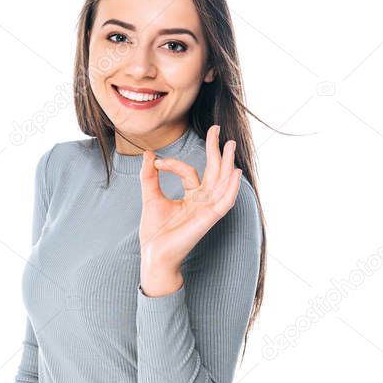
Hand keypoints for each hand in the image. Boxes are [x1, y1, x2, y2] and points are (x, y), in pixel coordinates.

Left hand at [138, 124, 242, 273]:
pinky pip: (225, 202)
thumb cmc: (155, 232)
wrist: (154, 254)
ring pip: (223, 183)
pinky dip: (231, 188)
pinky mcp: (209, 219)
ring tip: (230, 144)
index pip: (189, 172)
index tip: (156, 161)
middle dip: (216, 150)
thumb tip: (148, 154)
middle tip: (216, 128)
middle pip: (215, 172)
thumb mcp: (150, 197)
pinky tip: (235, 173)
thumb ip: (150, 176)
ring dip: (228, 164)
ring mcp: (208, 210)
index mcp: (192, 197)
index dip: (173, 162)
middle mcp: (203, 201)